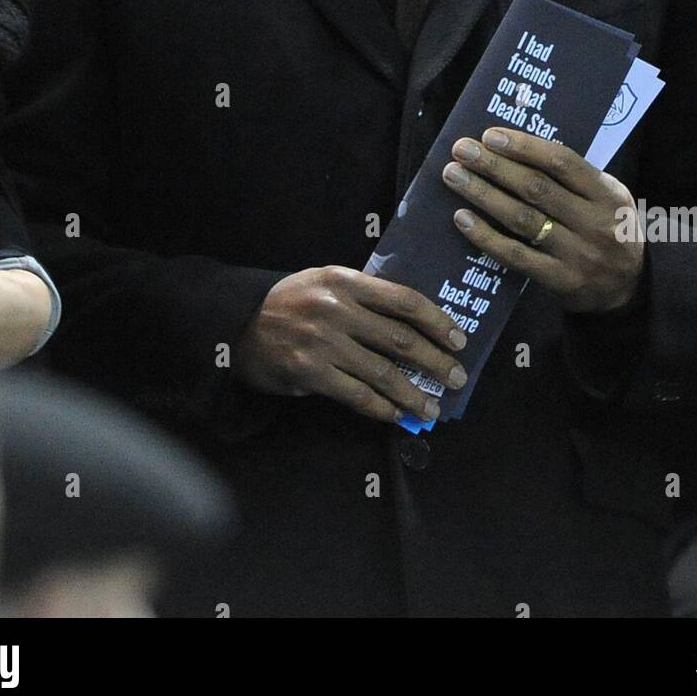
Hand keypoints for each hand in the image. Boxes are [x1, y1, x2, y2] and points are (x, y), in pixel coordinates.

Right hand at [232, 266, 468, 423]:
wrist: (237, 323)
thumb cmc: (291, 302)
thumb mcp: (325, 282)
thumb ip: (364, 296)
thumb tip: (414, 324)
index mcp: (345, 280)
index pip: (404, 300)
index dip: (437, 321)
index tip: (459, 339)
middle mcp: (336, 308)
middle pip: (400, 338)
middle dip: (435, 361)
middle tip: (457, 377)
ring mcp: (323, 342)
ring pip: (383, 372)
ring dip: (414, 393)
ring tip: (432, 407)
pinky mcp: (310, 373)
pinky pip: (357, 395)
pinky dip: (382, 408)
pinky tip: (397, 415)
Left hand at [442, 128, 642, 312]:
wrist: (629, 289)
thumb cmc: (609, 228)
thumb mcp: (608, 197)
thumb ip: (574, 176)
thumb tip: (516, 145)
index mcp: (607, 195)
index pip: (562, 162)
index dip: (524, 146)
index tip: (490, 135)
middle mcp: (594, 223)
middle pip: (535, 188)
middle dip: (494, 166)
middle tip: (461, 150)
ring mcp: (577, 255)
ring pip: (521, 219)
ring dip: (482, 194)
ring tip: (454, 176)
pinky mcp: (559, 281)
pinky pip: (515, 256)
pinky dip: (485, 236)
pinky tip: (462, 218)